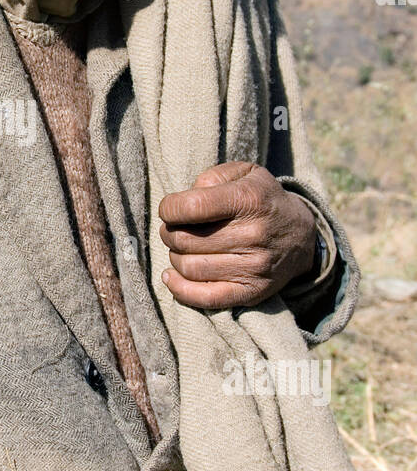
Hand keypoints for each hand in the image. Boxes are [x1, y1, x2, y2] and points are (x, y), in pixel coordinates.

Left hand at [158, 161, 316, 310]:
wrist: (301, 236)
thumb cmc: (261, 199)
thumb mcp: (244, 173)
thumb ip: (211, 178)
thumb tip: (183, 204)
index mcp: (249, 200)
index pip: (191, 207)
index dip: (169, 208)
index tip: (170, 208)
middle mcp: (253, 234)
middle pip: (185, 239)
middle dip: (170, 233)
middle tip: (175, 229)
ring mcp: (254, 266)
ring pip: (189, 267)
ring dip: (175, 257)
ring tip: (183, 248)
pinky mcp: (253, 291)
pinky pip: (206, 298)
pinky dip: (180, 289)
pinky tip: (171, 276)